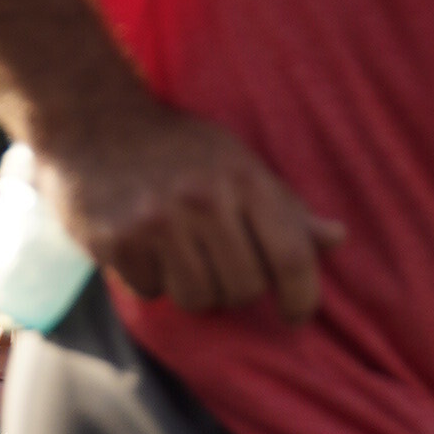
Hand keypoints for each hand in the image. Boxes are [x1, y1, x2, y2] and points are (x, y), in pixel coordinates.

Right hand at [35, 103, 343, 323]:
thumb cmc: (179, 148)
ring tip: (180, 253)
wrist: (95, 119)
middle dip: (237, 287)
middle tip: (218, 262)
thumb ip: (285, 208)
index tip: (298, 314)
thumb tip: (337, 239)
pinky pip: (151, 293)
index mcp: (244, 180)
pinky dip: (151, 280)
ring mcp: (156, 221)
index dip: (303, 297)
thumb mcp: (239, 163)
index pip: (291, 257)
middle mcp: (203, 200)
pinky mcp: (116, 240)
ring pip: (199, 299)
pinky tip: (144, 246)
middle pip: (245, 289)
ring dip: (193, 288)